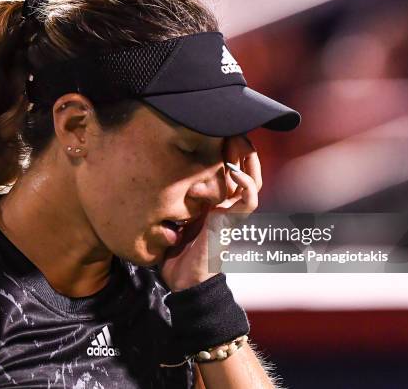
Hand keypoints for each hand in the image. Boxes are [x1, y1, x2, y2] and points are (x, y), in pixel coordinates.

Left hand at [160, 135, 261, 290]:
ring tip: (238, 140)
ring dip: (247, 160)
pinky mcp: (232, 224)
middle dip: (241, 146)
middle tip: (231, 127)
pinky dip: (246, 185)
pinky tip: (235, 173)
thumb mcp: (171, 212)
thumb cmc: (173, 246)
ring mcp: (232, 213)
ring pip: (252, 180)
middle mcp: (227, 203)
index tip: (215, 127)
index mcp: (215, 198)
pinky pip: (248, 202)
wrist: (182, 280)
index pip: (230, 166)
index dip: (229, 146)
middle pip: (246, 168)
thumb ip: (172, 194)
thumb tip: (155, 167)